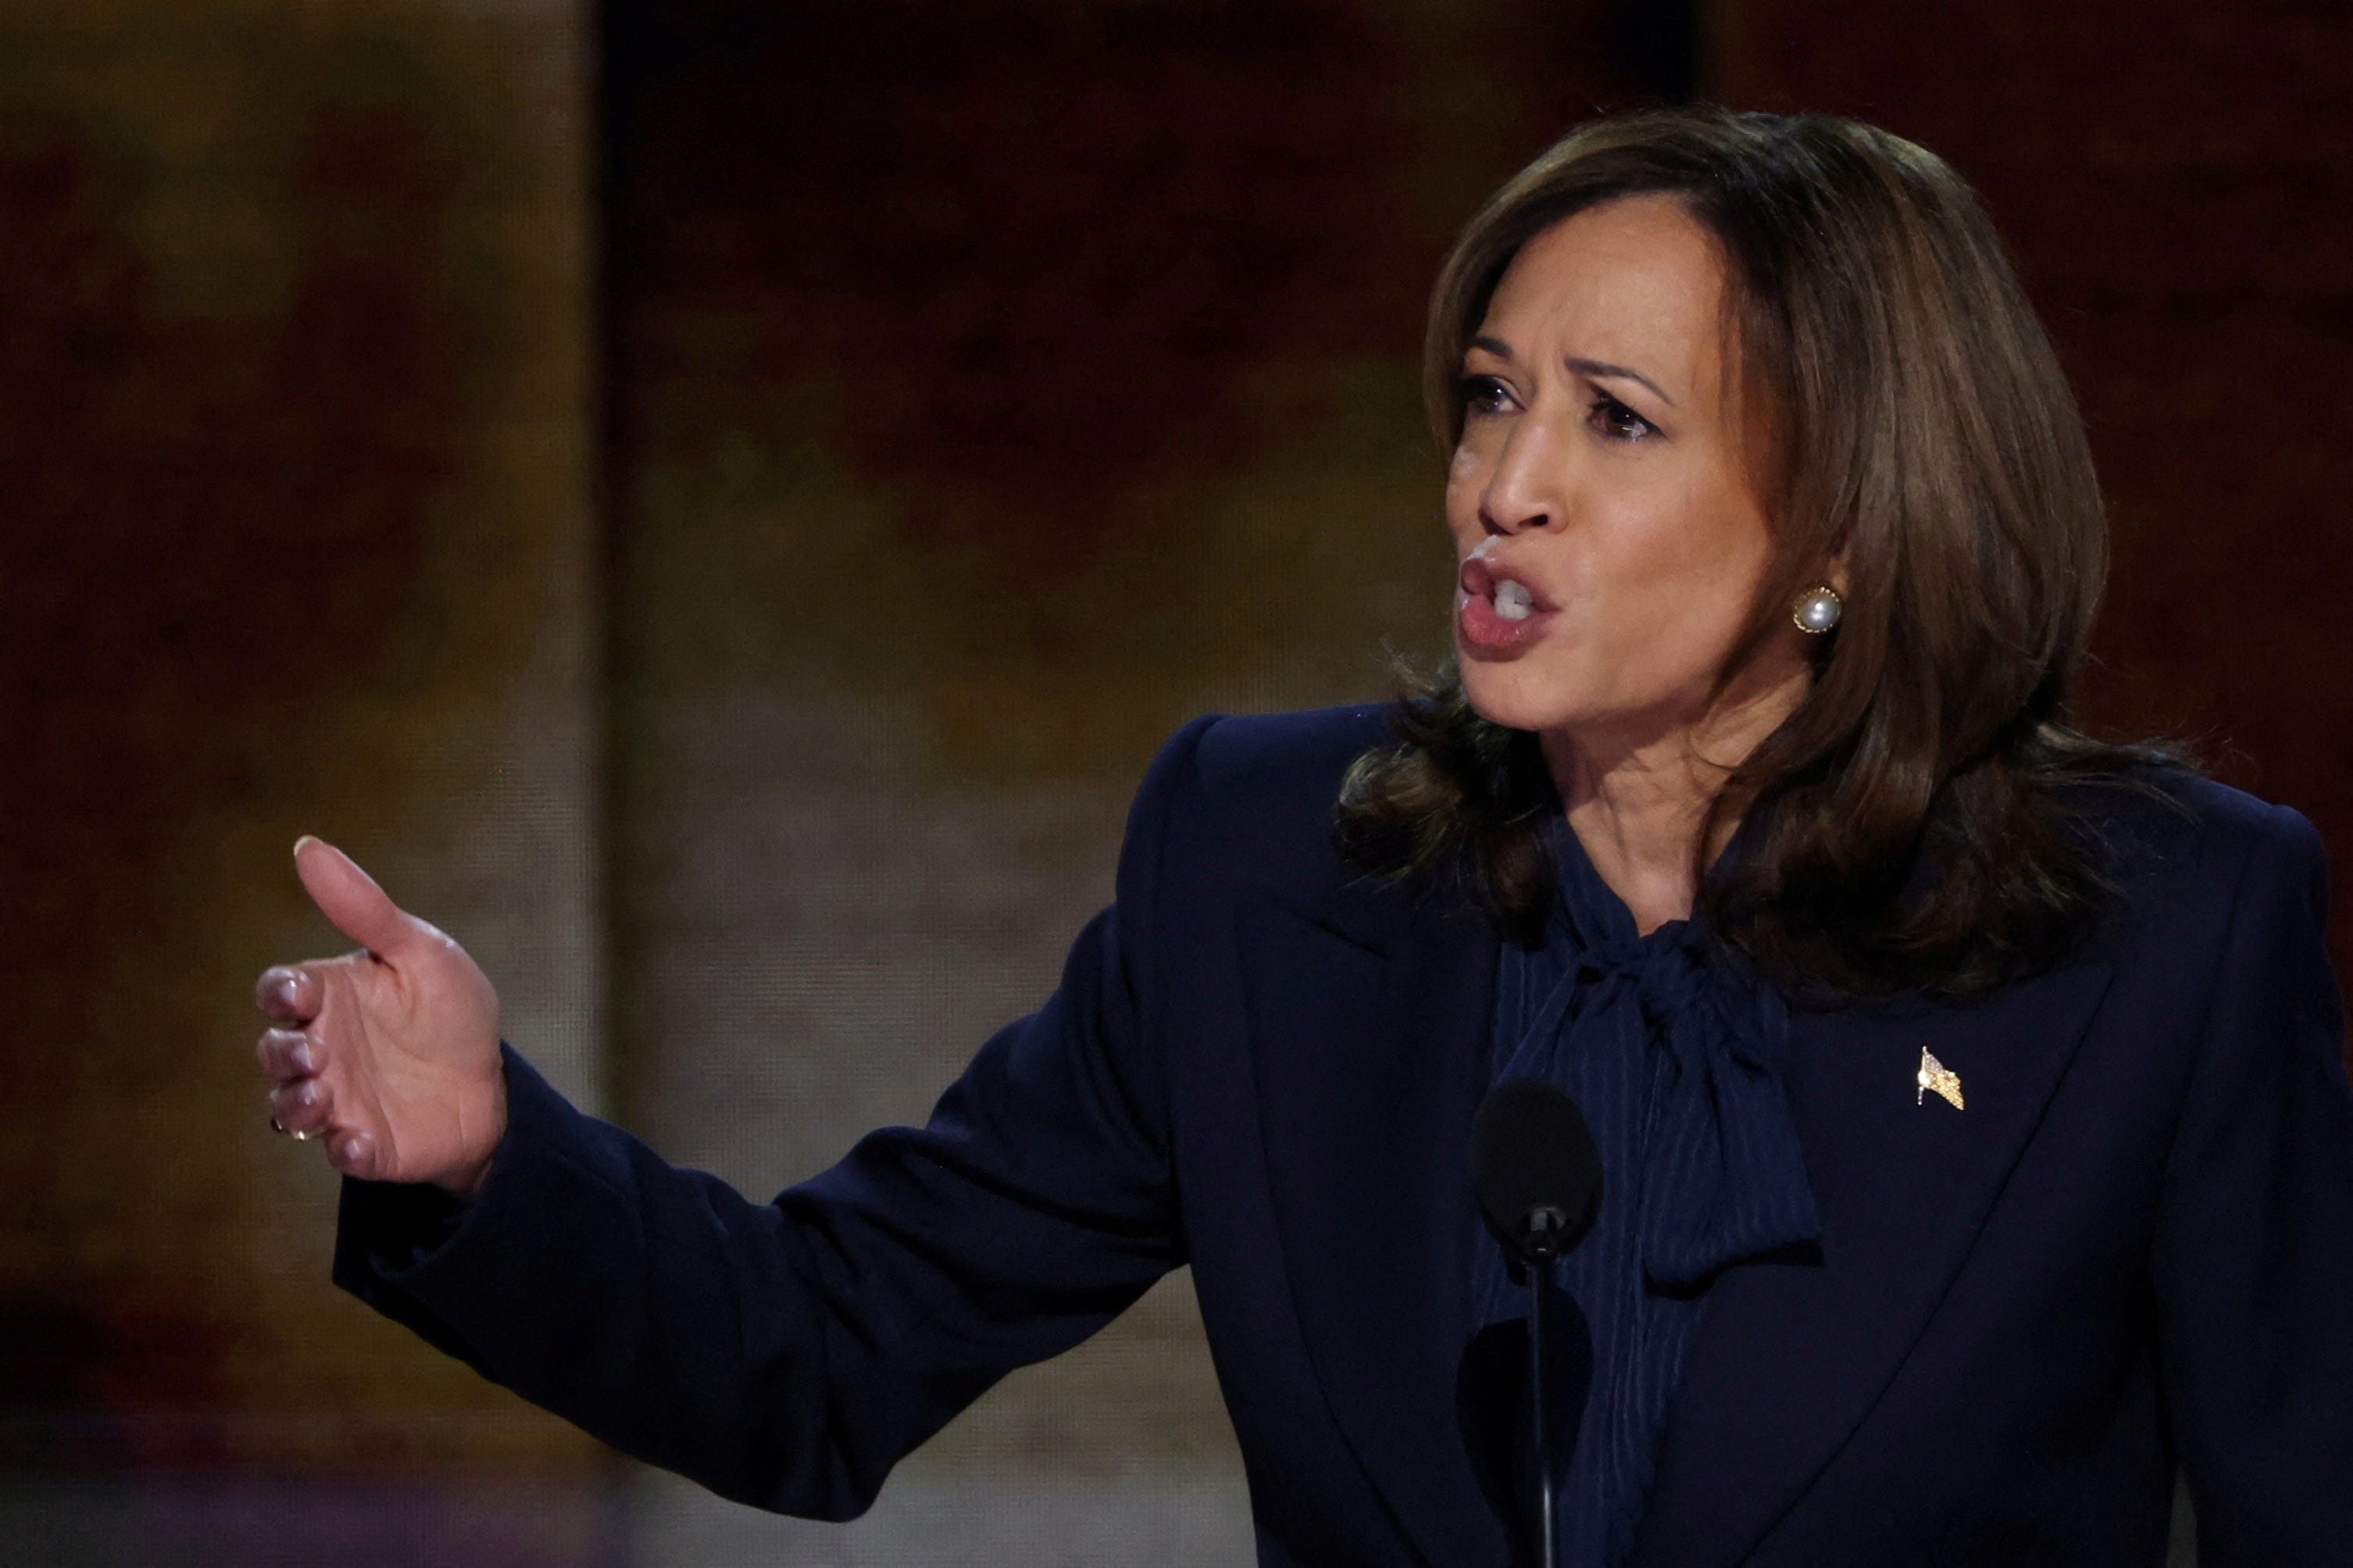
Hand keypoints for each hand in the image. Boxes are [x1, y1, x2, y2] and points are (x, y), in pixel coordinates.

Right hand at [254, 837, 505, 1196]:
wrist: (494, 1080)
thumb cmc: (449, 1010)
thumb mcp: (419, 952)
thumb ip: (365, 910)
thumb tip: (307, 846)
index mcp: (330, 998)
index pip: (279, 990)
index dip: (279, 992)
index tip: (300, 994)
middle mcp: (322, 1050)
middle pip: (274, 1052)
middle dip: (282, 1053)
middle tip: (314, 1052)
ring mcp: (339, 1100)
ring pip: (290, 1106)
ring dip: (298, 1103)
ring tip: (324, 1096)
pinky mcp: (366, 1143)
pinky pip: (341, 1152)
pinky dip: (346, 1149)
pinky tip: (360, 1142)